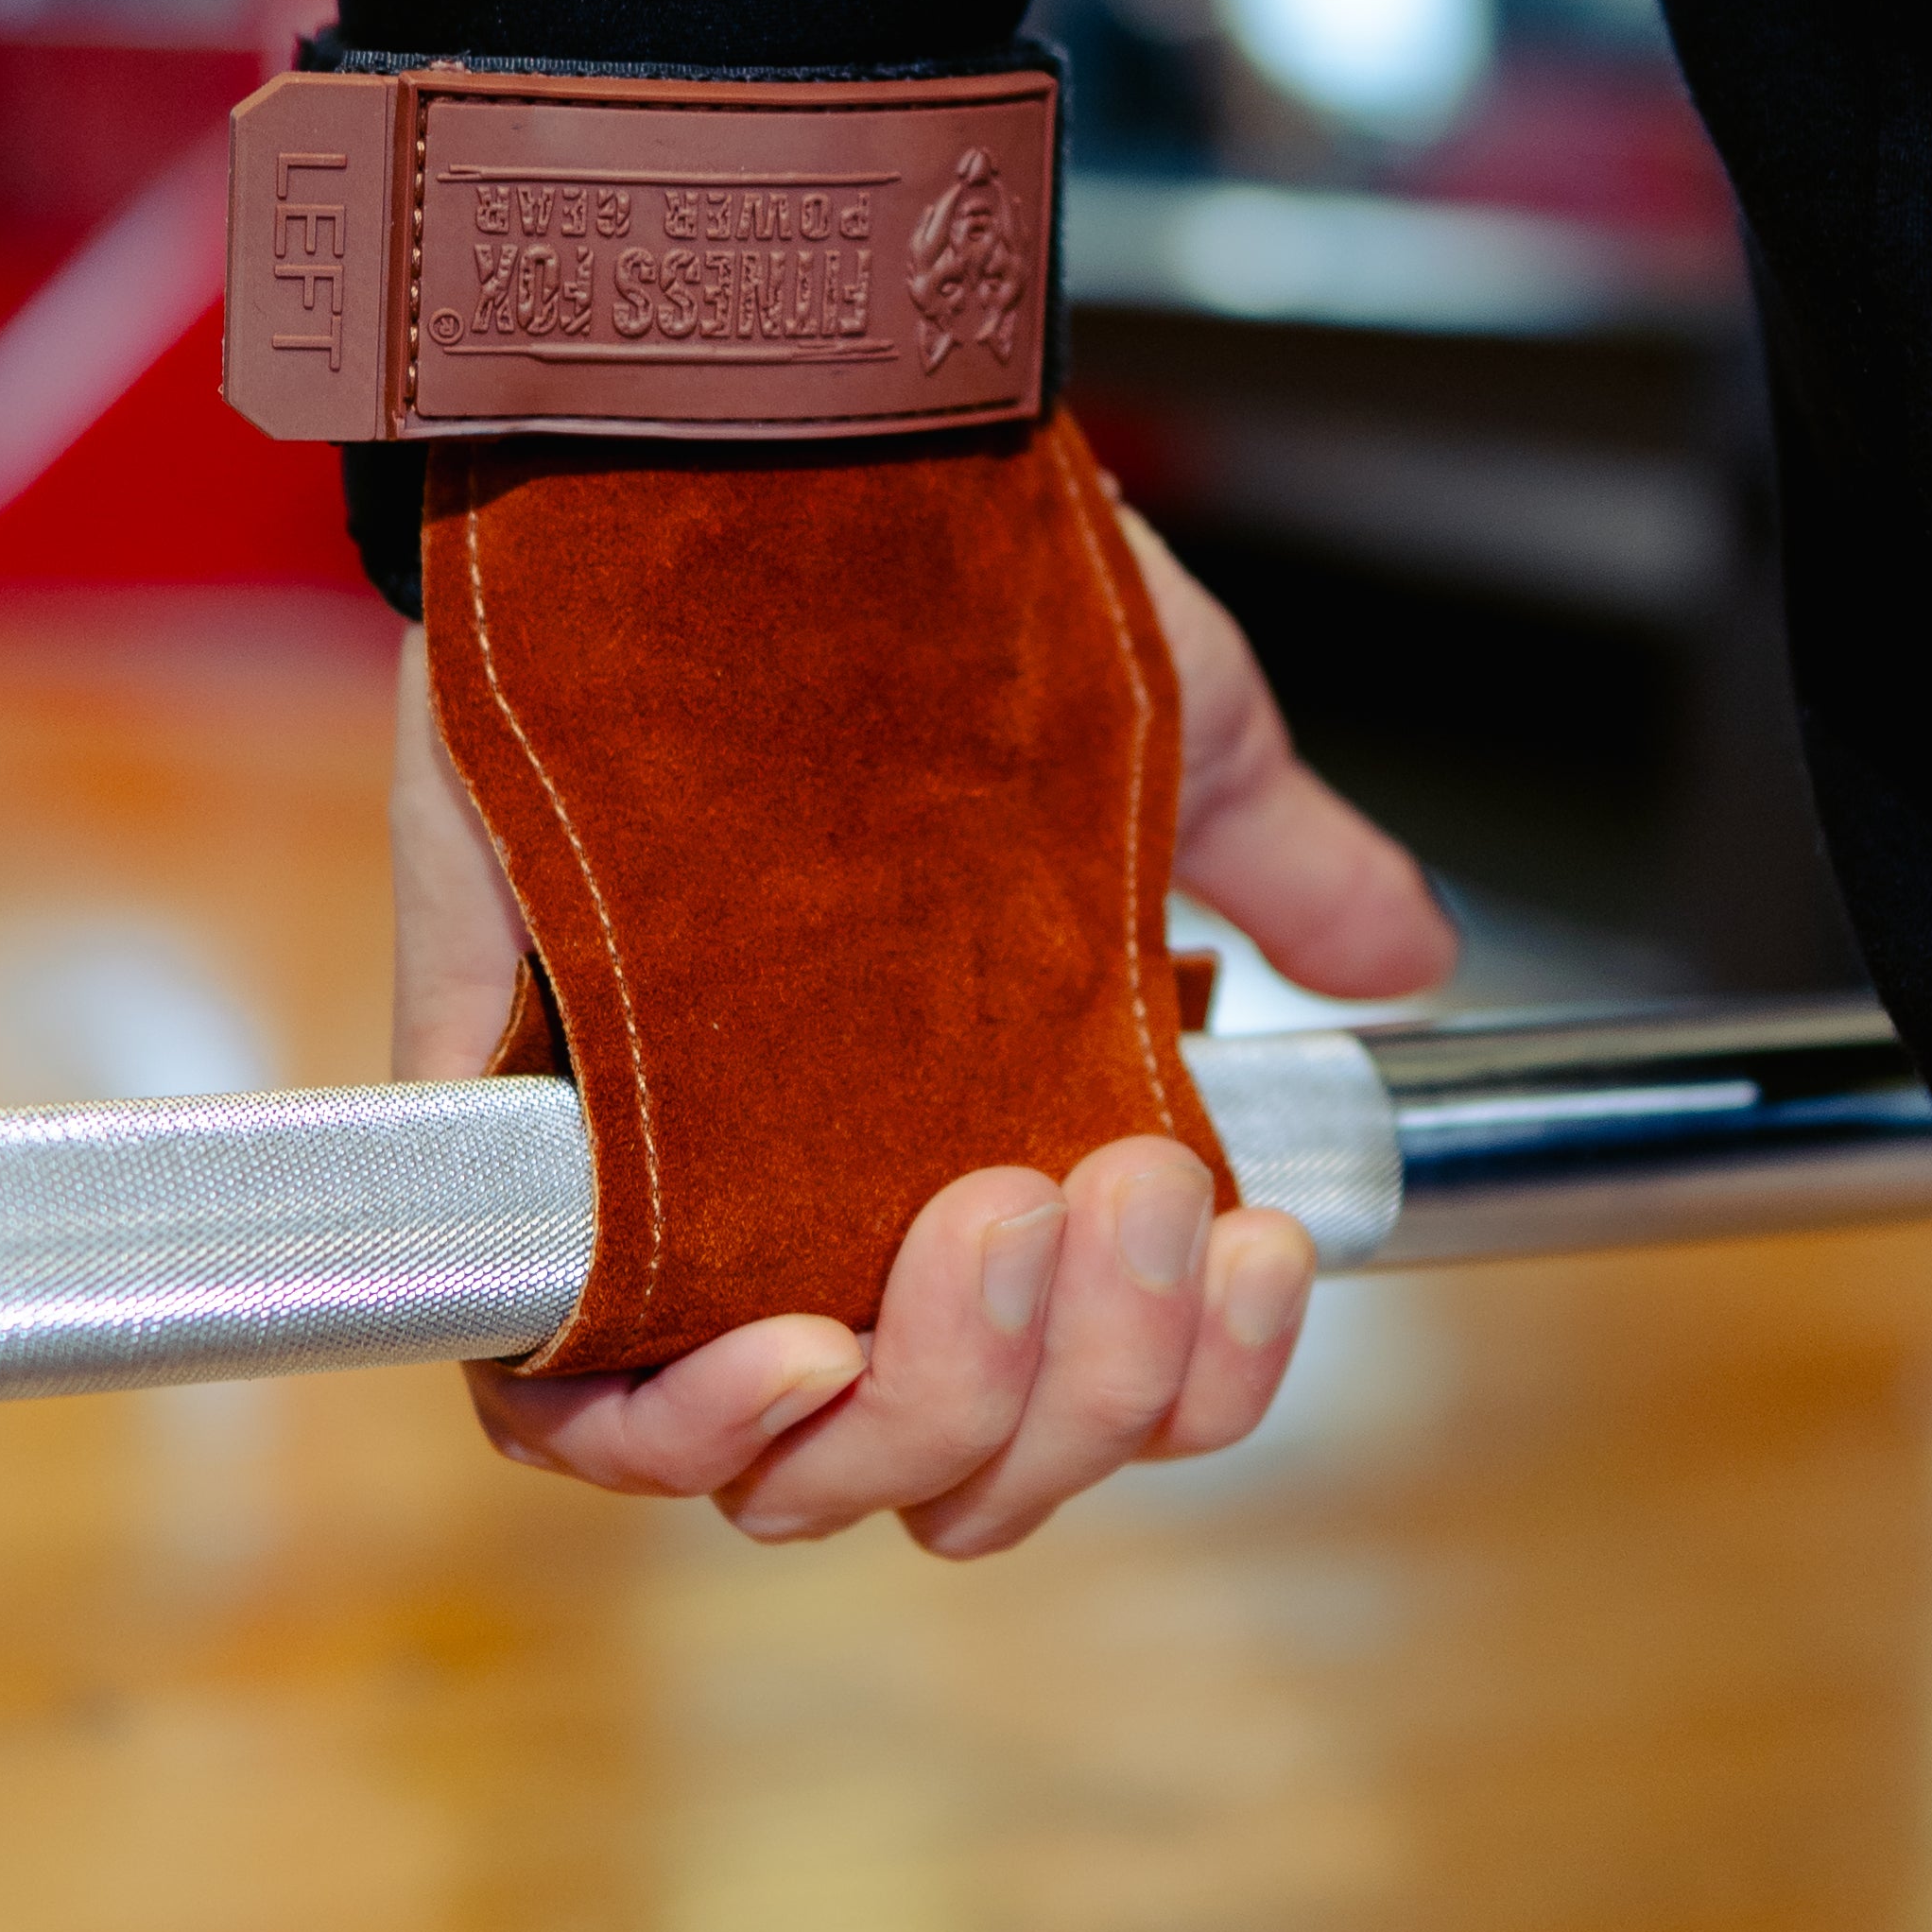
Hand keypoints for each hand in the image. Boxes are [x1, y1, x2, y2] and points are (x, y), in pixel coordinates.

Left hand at [392, 503, 1455, 1545]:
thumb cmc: (941, 587)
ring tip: (977, 1235)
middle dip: (1079, 1389)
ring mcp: (672, 1207)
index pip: (1105, 1402)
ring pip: (789, 1473)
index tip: (1248, 1236)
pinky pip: (556, 1409)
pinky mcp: (521, 1162)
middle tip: (1109, 1179)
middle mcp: (838, 1215)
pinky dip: (669, 1437)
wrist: (746, 457)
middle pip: (957, 1474)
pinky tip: (780, 1352)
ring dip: (923, 1408)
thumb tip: (1409, 964)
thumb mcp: (1168, 732)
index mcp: (994, 1154)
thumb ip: (1283, 863)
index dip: (1193, 1387)